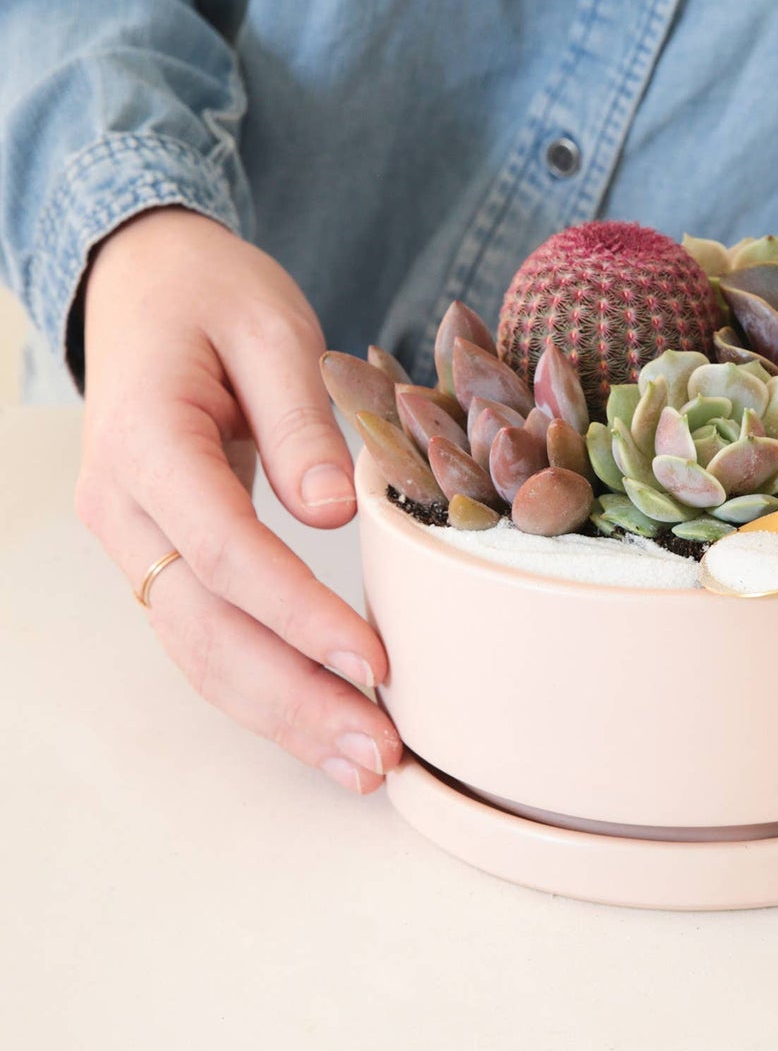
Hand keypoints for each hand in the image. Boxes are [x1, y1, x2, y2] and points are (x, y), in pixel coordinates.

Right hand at [75, 207, 400, 792]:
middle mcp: (125, 507)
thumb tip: (335, 510)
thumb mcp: (269, 326)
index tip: (372, 659)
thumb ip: (299, 418)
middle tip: (378, 754)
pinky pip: (206, 636)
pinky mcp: (163, 555)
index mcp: (147, 441)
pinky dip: (264, 688)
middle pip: (205, 628)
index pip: (224, 549)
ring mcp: (135, 540)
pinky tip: (323, 724)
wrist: (146, 285)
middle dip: (294, 698)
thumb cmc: (212, 296)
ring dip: (281, 715)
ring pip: (199, 650)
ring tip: (364, 765)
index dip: (298, 611)